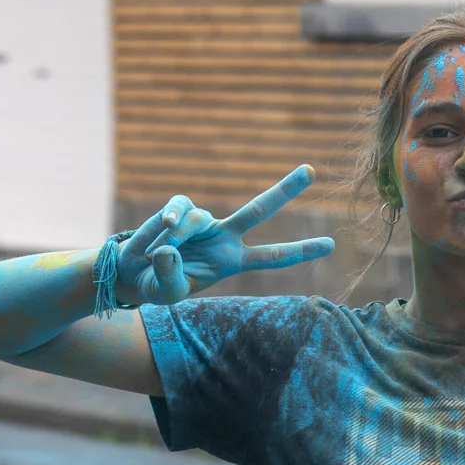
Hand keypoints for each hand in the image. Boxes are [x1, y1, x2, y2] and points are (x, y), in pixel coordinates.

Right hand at [116, 167, 335, 306]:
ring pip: (197, 220)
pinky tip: (159, 233)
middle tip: (310, 170)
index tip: (331, 245)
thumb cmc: (157, 286)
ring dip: (173, 241)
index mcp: (232, 261)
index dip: (300, 250)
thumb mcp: (167, 293)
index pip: (273, 257)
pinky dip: (167, 223)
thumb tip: (170, 248)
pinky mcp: (181, 210)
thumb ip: (170, 276)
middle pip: (259, 208)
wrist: (132, 273)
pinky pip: (179, 210)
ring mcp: (205, 221)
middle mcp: (225, 237)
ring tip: (155, 256)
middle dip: (285, 189)